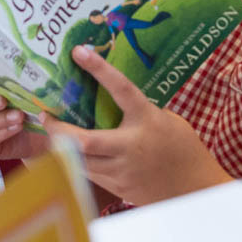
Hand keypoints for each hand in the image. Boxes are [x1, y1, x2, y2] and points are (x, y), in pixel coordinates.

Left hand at [45, 45, 227, 205]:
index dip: (99, 69)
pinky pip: (89, 174)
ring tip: (52, 133)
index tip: (78, 52)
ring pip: (79, 161)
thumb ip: (138, 111)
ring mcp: (122, 171)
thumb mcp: (166, 120)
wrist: (195, 189)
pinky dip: (76, 161)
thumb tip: (110, 97)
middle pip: (83, 141)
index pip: (121, 89)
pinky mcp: (118, 188)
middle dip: (58, 129)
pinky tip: (69, 152)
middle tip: (46, 116)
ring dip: (60, 147)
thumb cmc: (183, 148)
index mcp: (147, 120)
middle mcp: (131, 146)